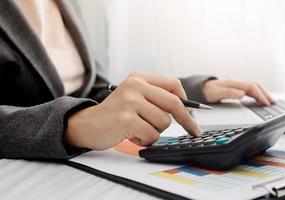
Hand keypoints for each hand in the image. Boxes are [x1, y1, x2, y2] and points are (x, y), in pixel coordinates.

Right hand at [65, 72, 202, 149]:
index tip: (193, 113)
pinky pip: (152, 134)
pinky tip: (131, 135)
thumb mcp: (135, 96)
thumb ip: (157, 97)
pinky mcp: (126, 119)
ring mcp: (130, 102)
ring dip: (155, 131)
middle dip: (186, 120)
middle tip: (194, 131)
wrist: (86, 125)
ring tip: (138, 129)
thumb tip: (188, 108)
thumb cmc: (116, 113)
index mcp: (139, 78)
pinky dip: (145, 140)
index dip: (186, 101)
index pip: (174, 85)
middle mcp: (135, 86)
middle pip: (174, 103)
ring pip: (164, 122)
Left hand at [202, 79, 274, 105]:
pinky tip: (259, 101)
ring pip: (254, 88)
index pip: (252, 88)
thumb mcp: (215, 93)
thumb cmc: (206, 92)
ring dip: (263, 94)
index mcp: (234, 84)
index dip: (260, 96)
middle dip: (265, 94)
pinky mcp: (236, 89)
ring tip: (270, 102)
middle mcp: (237, 83)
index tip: (266, 104)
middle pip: (255, 86)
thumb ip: (228, 93)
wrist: (199, 88)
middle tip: (273, 104)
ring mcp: (237, 85)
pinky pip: (250, 90)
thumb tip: (242, 94)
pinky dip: (257, 95)